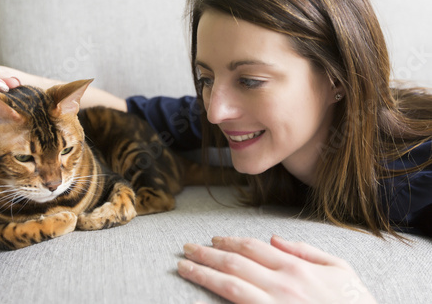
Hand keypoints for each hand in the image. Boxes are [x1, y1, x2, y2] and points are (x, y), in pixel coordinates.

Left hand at [178, 236, 376, 303]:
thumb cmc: (353, 302)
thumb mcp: (340, 268)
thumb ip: (306, 250)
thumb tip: (274, 239)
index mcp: (296, 267)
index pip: (252, 247)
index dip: (228, 241)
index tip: (212, 240)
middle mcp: (282, 284)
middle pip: (235, 263)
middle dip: (207, 254)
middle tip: (186, 248)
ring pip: (230, 285)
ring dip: (203, 274)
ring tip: (183, 266)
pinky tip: (196, 299)